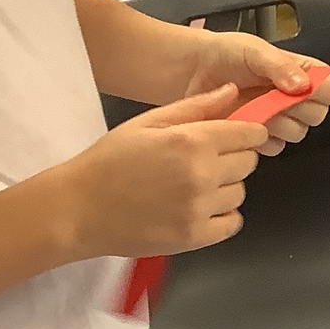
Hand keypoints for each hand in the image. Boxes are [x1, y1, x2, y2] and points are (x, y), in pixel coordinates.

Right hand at [65, 87, 262, 254]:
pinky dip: (222, 215)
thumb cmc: (109, 162)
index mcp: (191, 141)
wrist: (79, 209)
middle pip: (248, 162)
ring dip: (226, 186)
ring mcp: (199, 209)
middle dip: (234, 157)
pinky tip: (198, 207)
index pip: (249, 134)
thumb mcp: (148, 122)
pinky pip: (233, 223)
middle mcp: (201, 175)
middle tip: (204, 159)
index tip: (234, 136)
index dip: (245, 132)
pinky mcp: (195, 237)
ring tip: (194, 184)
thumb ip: (195, 107)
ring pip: (240, 192)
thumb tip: (232, 91)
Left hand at [183, 33, 329, 156]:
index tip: (300, 89)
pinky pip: (275, 147)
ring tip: (256, 109)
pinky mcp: (260, 136)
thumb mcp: (255, 51)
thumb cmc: (225, 54)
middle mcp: (293, 96)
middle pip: (317, 115)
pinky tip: (247, 123)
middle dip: (296, 109)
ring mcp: (277, 118)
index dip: (320, 92)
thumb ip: (281, 66)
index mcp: (300, 71)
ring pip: (297, 133)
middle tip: (273, 98)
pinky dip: (262, 139)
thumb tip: (303, 85)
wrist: (193, 70)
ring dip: (278, 124)